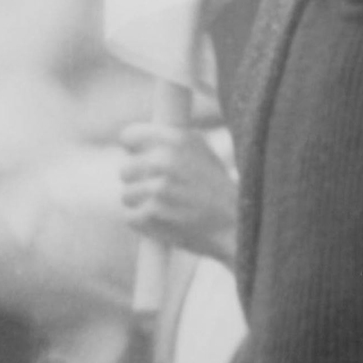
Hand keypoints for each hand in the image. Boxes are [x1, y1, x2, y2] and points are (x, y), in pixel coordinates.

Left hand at [116, 123, 236, 261]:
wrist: (237, 225)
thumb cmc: (218, 189)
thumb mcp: (201, 152)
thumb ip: (169, 143)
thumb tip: (133, 142)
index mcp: (176, 139)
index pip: (129, 136)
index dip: (132, 150)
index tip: (139, 159)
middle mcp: (163, 159)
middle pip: (124, 169)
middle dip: (138, 182)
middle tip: (161, 193)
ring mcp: (156, 187)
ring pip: (126, 195)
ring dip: (142, 204)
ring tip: (169, 209)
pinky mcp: (151, 214)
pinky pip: (130, 218)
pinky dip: (144, 224)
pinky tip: (166, 223)